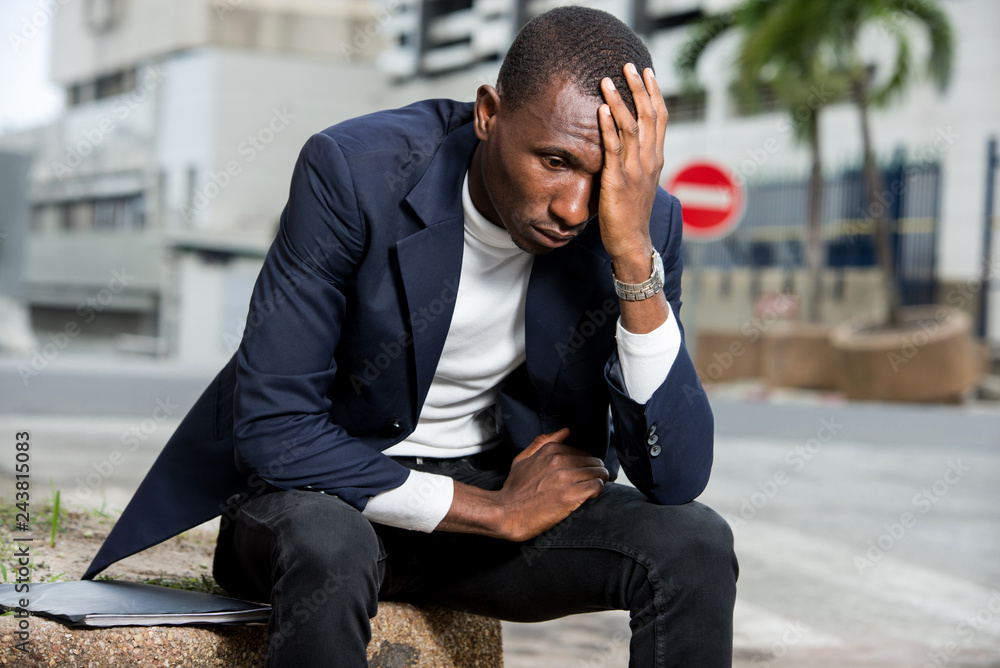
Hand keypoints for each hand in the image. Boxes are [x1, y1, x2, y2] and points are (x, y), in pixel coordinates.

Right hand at [493, 428, 608, 541]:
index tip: (584, 472)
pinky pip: (596, 487)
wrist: (505, 512)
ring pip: (598, 473)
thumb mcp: (523, 458)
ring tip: (593, 488)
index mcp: (550, 451)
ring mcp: (565, 478)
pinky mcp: (570, 496)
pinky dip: (597, 491)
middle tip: (592, 481)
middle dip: (596, 471)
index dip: (586, 463)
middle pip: (594, 461)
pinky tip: (590, 496)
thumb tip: (566, 431)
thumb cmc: (514, 489)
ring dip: (599, 481)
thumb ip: (543, 442)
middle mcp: (560, 461)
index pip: (583, 451)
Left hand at [597, 63, 667, 279]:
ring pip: (631, 128)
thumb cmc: (631, 213)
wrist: (632, 242)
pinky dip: (608, 128)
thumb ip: (635, 160)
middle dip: (638, 89)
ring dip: (620, 102)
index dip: (654, 93)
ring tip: (608, 81)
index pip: (660, 118)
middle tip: (628, 65)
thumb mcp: (638, 182)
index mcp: (656, 159)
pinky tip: (601, 110)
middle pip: (649, 116)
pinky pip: (614, 150)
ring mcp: (635, 171)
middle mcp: (650, 161)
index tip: (646, 71)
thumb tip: (624, 142)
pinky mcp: (618, 182)